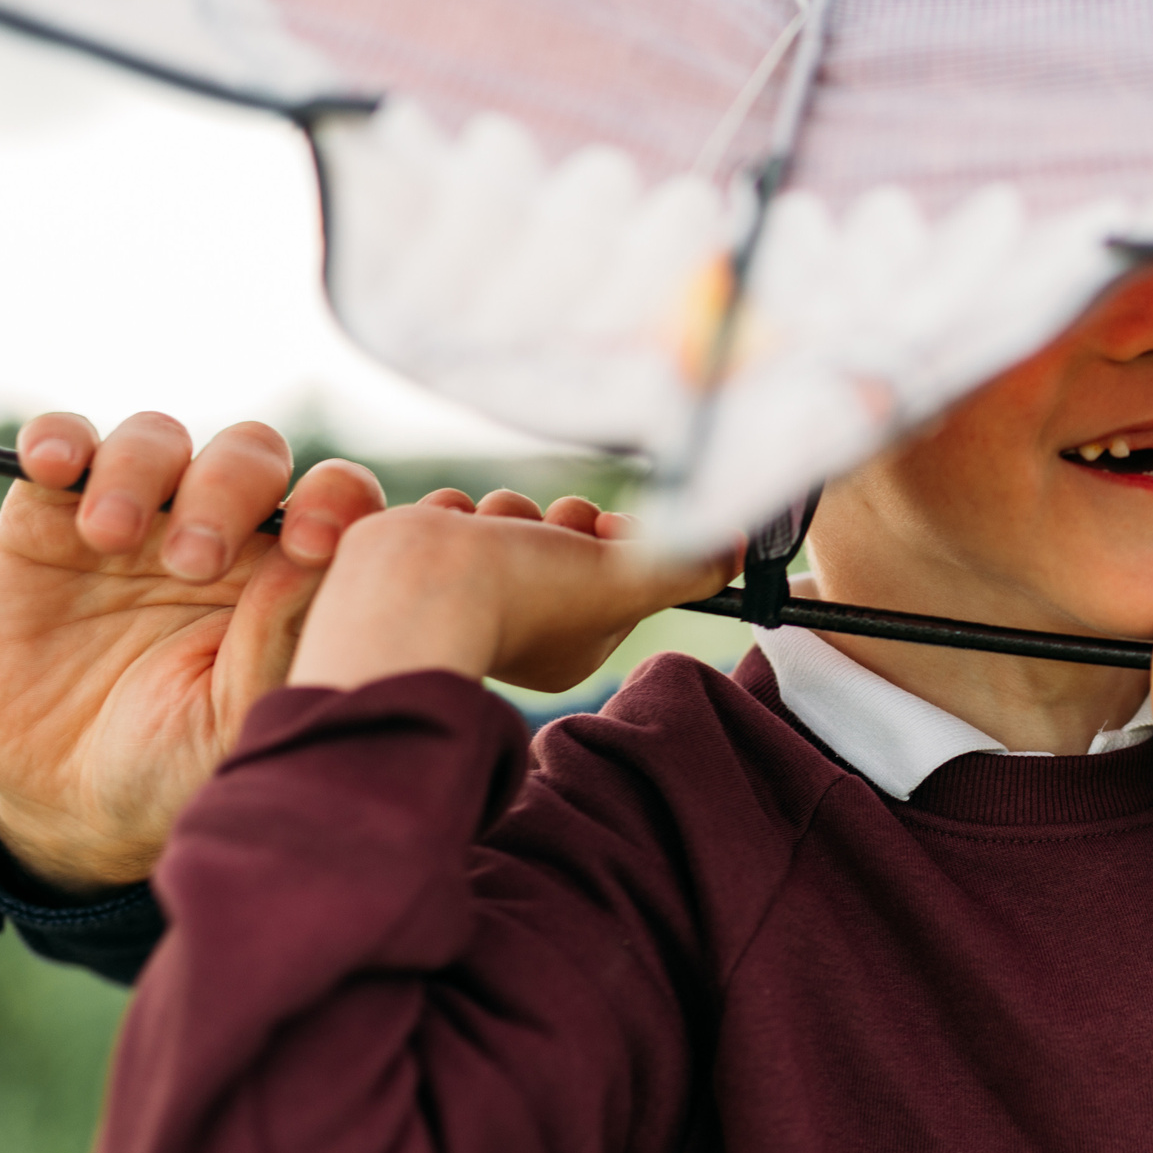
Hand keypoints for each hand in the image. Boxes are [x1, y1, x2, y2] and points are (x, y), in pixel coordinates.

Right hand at [0, 412, 388, 892]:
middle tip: (195, 563)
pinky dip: (60, 438)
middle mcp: (226, 530)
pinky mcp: (52, 518)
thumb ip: (283, 633)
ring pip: (161, 440)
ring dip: (140, 471)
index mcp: (293, 571)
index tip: (312, 544)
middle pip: (252, 456)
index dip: (336, 500)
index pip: (337, 499)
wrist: (70, 802)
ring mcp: (142, 517)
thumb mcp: (240, 719)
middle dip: (229, 491)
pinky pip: (64, 444)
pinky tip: (53, 465)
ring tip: (112, 536)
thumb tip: (330, 548)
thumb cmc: (182, 764)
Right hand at [287, 500, 740, 696]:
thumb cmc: (528, 593)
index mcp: (572, 641)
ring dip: (505, 512)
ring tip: (488, 536)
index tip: (614, 528)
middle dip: (558, 521)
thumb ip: (692, 570)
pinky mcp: (418, 562)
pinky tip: (446, 531)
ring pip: (507, 515)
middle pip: (558, 534)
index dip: (615, 536)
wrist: (412, 588)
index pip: (608, 564)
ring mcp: (464, 591)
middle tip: (556, 529)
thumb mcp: (630, 581)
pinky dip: (451, 513)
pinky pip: (452, 512)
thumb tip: (739, 548)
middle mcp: (519, 620)